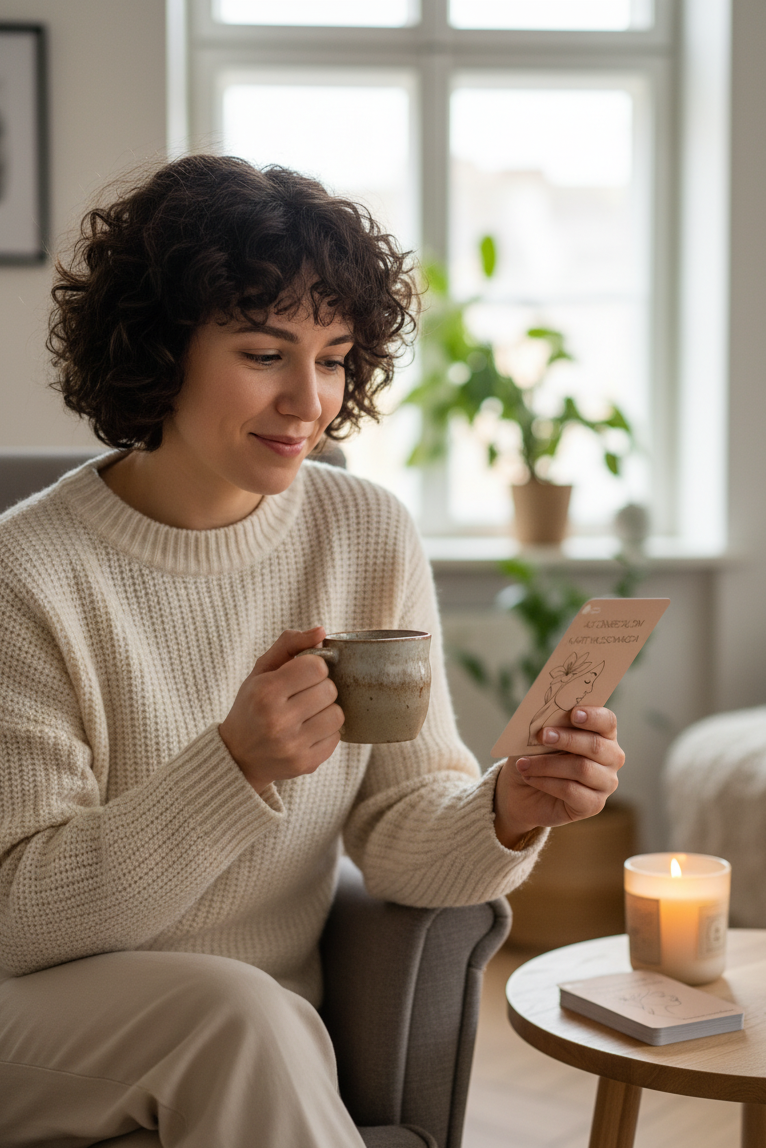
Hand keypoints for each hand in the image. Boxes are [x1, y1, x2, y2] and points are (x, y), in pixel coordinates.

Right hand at [219, 627, 343, 793]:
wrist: (237, 757)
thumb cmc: (252, 706)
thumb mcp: (261, 671)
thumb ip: (289, 644)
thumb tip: (321, 630)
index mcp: (266, 692)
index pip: (316, 667)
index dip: (314, 667)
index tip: (303, 674)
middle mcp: (278, 721)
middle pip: (329, 690)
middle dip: (320, 688)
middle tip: (304, 695)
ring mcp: (293, 746)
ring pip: (337, 715)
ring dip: (327, 710)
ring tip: (308, 714)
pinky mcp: (306, 764)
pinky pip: (336, 738)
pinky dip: (326, 732)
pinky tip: (307, 732)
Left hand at [493, 706, 624, 848]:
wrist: (522, 791)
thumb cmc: (536, 756)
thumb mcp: (537, 738)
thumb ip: (547, 726)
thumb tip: (544, 721)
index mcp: (602, 734)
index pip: (607, 721)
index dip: (593, 716)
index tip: (573, 713)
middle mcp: (611, 758)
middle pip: (596, 745)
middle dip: (567, 739)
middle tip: (542, 735)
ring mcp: (606, 783)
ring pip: (582, 769)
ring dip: (548, 764)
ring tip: (523, 764)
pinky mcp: (594, 804)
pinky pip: (572, 790)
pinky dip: (546, 782)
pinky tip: (530, 778)